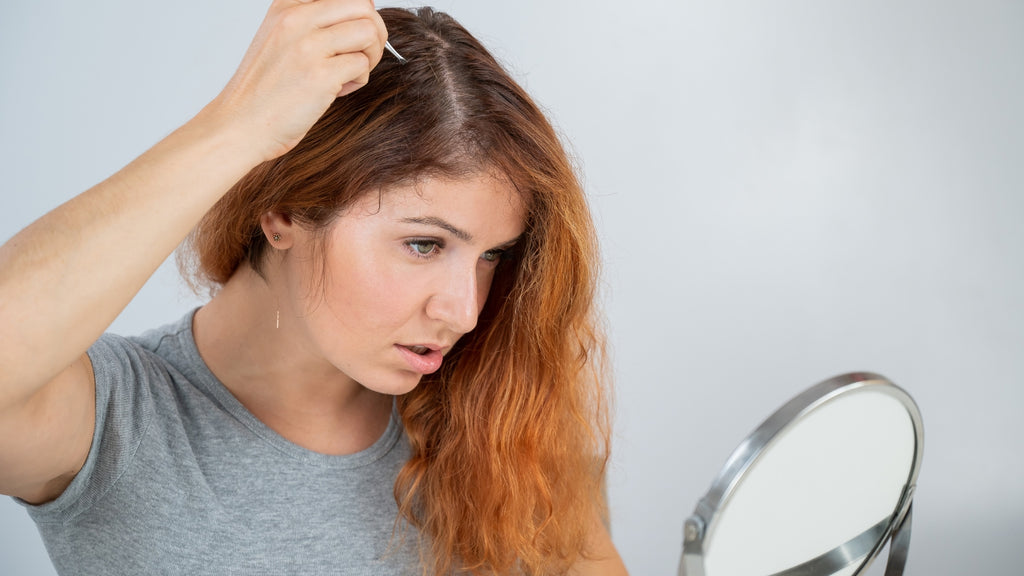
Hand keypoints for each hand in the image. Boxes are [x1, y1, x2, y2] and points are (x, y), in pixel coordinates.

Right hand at [203, 0, 386, 161]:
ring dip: (370, 56)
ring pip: (368, 32)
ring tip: (349, 73)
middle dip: (373, 32)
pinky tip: (336, 90)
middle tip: (362, 55)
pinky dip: (358, 80)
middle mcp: (296, 19)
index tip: (349, 38)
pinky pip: (363, 65)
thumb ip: (314, 24)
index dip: (357, 16)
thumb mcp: (281, 39)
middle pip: (363, 6)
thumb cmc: (265, 90)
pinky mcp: (320, 74)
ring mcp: (308, 45)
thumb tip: (365, 17)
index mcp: (287, 6)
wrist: (241, 125)